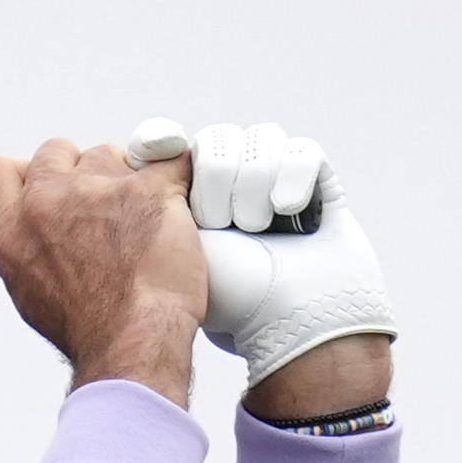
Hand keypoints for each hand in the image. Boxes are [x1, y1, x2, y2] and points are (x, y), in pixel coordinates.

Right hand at [0, 133, 204, 407]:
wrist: (129, 344)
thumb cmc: (86, 329)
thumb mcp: (29, 290)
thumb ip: (27, 244)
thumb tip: (38, 227)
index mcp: (10, 228)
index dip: (23, 172)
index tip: (44, 186)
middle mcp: (47, 200)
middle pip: (57, 151)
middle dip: (80, 172)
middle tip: (103, 210)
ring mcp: (97, 188)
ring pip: (113, 154)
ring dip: (128, 178)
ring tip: (143, 225)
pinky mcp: (148, 187)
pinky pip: (171, 159)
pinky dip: (179, 178)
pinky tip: (179, 208)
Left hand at [172, 120, 400, 394]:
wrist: (290, 322)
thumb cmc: (227, 298)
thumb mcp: (170, 246)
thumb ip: (151, 198)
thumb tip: (141, 149)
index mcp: (196, 199)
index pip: (182, 145)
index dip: (178, 149)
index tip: (167, 157)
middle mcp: (237, 186)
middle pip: (220, 140)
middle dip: (218, 184)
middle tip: (226, 227)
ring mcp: (279, 183)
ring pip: (260, 141)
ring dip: (254, 187)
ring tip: (258, 228)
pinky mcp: (320, 184)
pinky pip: (301, 151)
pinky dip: (293, 179)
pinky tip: (289, 212)